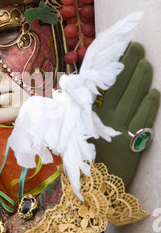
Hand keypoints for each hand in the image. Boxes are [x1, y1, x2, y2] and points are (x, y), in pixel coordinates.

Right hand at [94, 42, 159, 185]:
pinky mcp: (132, 142)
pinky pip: (142, 120)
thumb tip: (91, 90)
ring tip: (147, 63)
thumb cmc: (88, 156)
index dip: (113, 67)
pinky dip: (149, 105)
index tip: (120, 51)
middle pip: (119, 87)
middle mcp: (104, 119)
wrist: (95, 185)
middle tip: (138, 47)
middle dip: (130, 65)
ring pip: (132, 99)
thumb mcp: (79, 131)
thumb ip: (84, 111)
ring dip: (141, 80)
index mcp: (90, 114)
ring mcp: (118, 129)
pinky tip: (155, 93)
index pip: (103, 85)